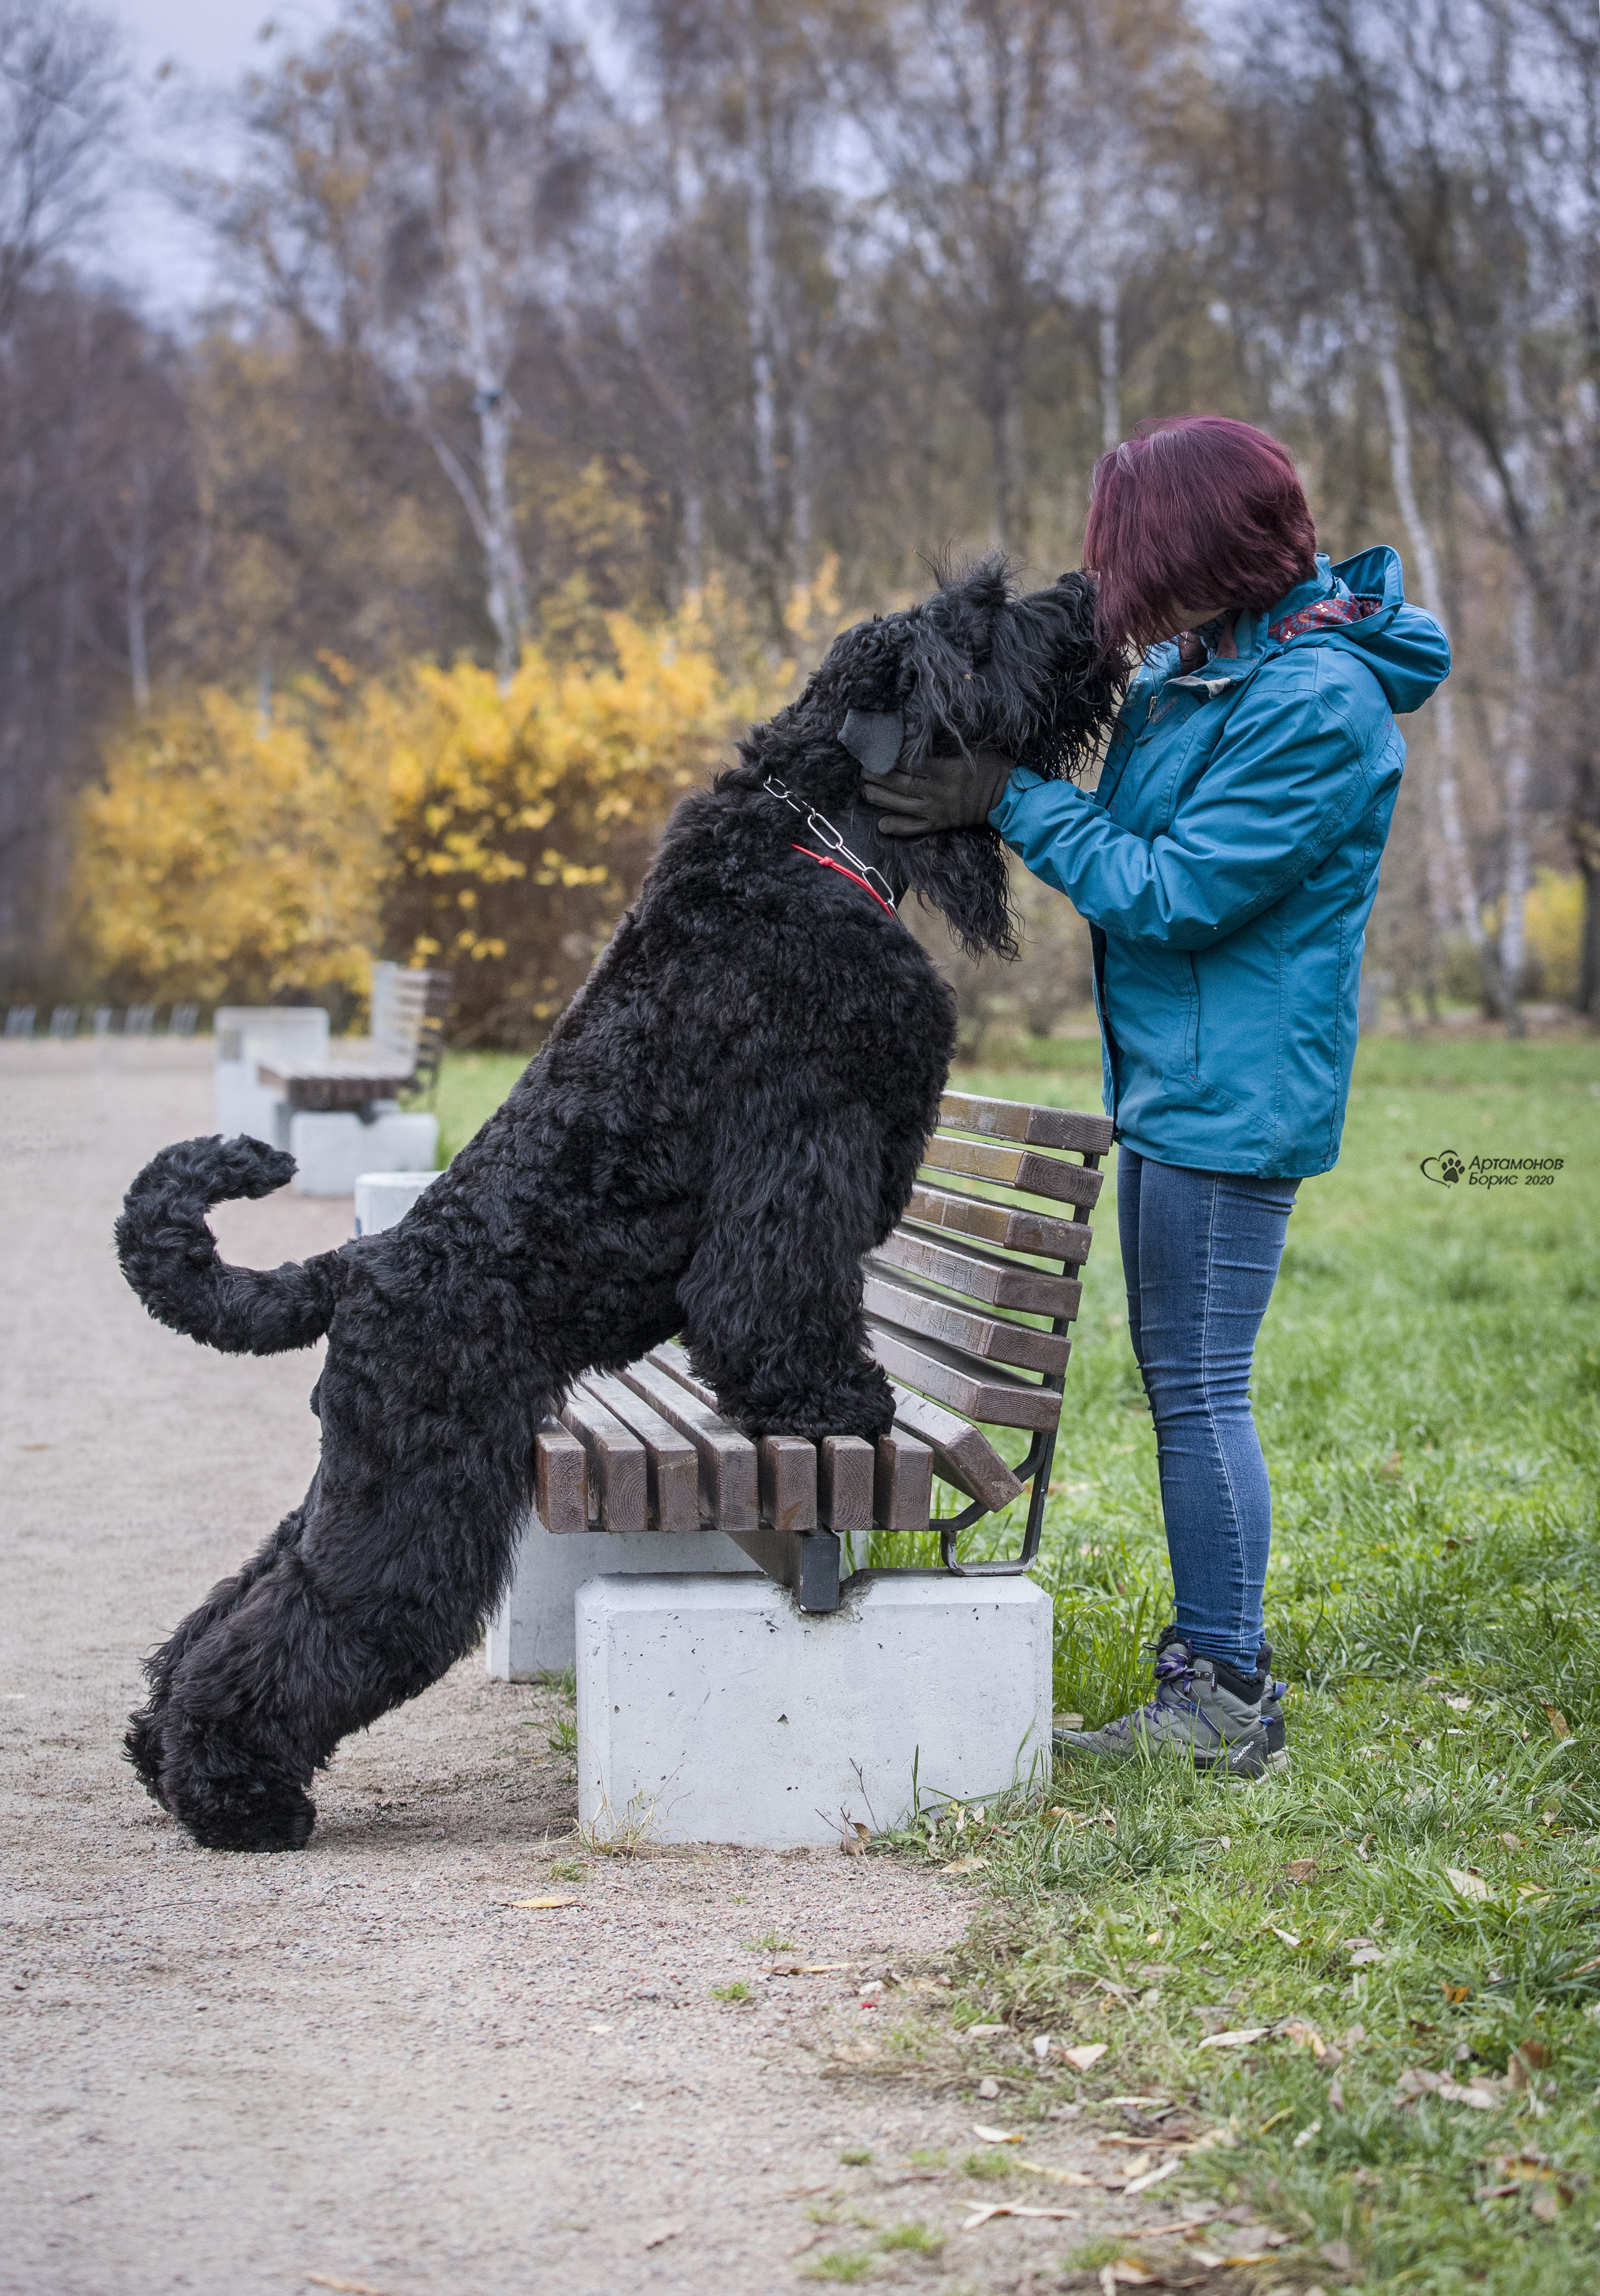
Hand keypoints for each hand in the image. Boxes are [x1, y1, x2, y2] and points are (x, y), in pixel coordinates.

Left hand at [862, 748, 1015, 838]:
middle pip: (899, 783)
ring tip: (865, 790)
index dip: (888, 757)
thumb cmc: (990, 767)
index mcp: (945, 769)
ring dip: (879, 797)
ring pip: (901, 805)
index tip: (874, 750)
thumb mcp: (970, 748)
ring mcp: (937, 810)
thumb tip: (918, 735)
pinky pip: (914, 829)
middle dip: (877, 775)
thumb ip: (945, 744)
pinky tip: (881, 824)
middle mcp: (937, 790)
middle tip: (862, 769)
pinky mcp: (939, 824)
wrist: (1006, 797)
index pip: (909, 762)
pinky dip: (896, 827)